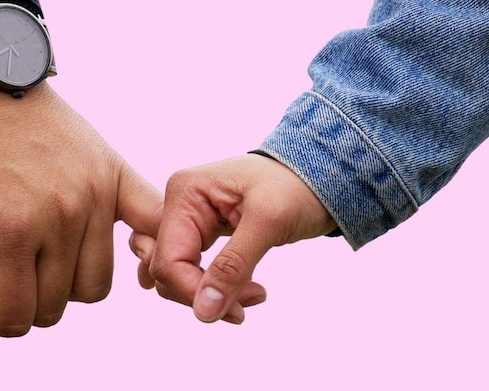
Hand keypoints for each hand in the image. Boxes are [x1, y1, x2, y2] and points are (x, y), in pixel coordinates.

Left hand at [0, 81, 161, 360]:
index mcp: (10, 228)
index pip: (12, 319)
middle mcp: (63, 214)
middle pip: (54, 308)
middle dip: (18, 298)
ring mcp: (96, 193)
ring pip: (94, 285)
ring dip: (62, 282)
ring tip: (34, 245)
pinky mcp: (115, 172)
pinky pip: (149, 224)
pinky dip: (143, 245)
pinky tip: (107, 243)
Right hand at [143, 154, 335, 323]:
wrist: (321, 177)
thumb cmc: (297, 186)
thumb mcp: (269, 222)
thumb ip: (233, 266)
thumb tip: (203, 311)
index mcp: (185, 193)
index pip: (168, 260)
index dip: (195, 293)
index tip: (237, 310)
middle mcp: (179, 205)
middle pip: (168, 271)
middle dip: (205, 294)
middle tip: (250, 302)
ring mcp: (189, 220)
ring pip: (178, 276)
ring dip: (211, 295)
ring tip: (253, 294)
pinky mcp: (202, 234)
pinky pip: (193, 271)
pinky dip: (215, 287)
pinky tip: (245, 288)